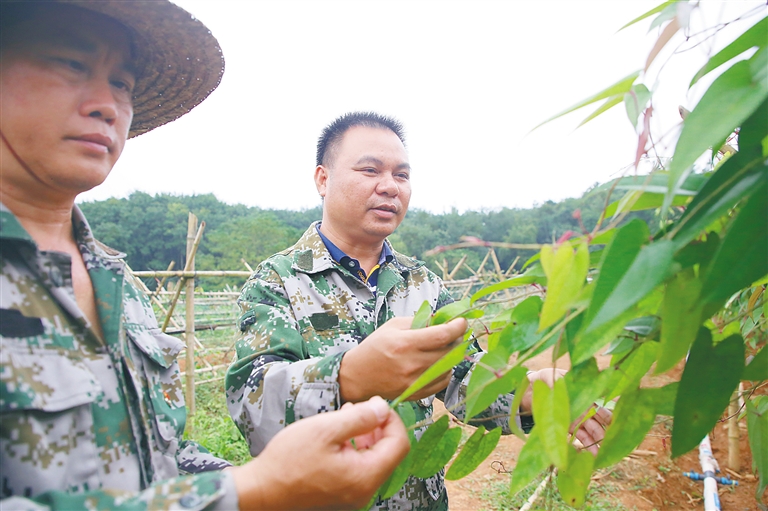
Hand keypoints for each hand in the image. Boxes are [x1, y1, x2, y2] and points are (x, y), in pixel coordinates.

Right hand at [231, 396, 409, 509]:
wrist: (260, 491)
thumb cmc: (288, 461)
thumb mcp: (325, 429)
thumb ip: (360, 418)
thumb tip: (384, 408)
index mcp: (364, 476)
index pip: (399, 444)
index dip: (392, 420)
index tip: (377, 404)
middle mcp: (364, 492)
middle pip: (388, 453)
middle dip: (377, 427)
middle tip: (359, 408)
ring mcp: (353, 498)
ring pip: (373, 461)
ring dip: (365, 437)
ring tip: (344, 419)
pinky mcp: (341, 498)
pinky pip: (358, 471)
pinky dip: (354, 451)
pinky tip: (336, 438)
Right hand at [338, 316, 467, 402]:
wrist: (357, 376)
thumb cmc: (374, 348)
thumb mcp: (392, 326)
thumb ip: (417, 321)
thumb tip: (440, 319)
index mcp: (405, 344)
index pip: (442, 335)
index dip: (457, 327)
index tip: (462, 322)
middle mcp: (412, 364)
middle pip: (449, 352)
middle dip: (457, 340)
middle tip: (455, 333)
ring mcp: (415, 381)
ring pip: (449, 367)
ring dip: (452, 355)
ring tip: (445, 347)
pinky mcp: (416, 393)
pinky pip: (442, 382)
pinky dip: (446, 371)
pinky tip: (438, 363)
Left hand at [523, 368, 611, 455]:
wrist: (532, 391)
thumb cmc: (544, 379)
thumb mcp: (549, 377)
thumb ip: (556, 381)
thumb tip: (558, 382)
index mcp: (583, 392)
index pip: (601, 401)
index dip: (610, 409)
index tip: (618, 418)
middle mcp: (584, 406)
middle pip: (601, 419)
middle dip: (609, 428)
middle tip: (616, 438)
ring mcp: (579, 418)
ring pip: (594, 430)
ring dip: (600, 440)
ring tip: (605, 451)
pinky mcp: (571, 428)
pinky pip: (582, 437)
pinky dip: (588, 445)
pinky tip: (594, 454)